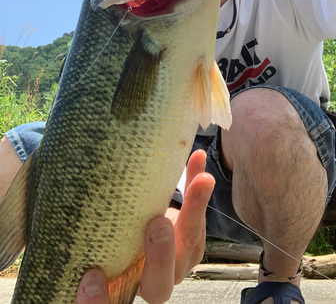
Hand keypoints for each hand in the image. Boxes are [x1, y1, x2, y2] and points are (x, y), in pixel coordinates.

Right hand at [76, 149, 214, 303]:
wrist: (134, 219)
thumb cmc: (104, 224)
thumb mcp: (88, 222)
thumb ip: (76, 216)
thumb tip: (34, 183)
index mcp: (119, 283)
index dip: (97, 301)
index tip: (89, 277)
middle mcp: (149, 278)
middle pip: (159, 287)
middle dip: (159, 257)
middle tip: (156, 225)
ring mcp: (175, 261)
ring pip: (190, 249)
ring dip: (195, 212)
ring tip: (198, 180)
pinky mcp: (191, 238)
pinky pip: (200, 218)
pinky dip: (197, 188)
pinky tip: (197, 159)